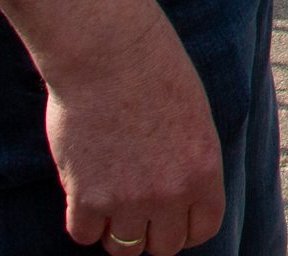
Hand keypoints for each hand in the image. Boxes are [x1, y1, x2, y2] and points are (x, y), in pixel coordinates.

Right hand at [44, 11, 225, 254]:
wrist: (107, 51)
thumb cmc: (153, 70)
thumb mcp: (194, 116)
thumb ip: (189, 162)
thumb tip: (177, 198)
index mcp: (204, 170)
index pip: (203, 230)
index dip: (186, 229)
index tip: (171, 219)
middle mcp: (170, 193)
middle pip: (163, 247)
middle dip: (151, 233)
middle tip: (137, 212)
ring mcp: (128, 200)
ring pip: (123, 249)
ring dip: (116, 232)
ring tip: (109, 205)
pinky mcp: (86, 197)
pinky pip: (84, 235)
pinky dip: (83, 221)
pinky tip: (84, 194)